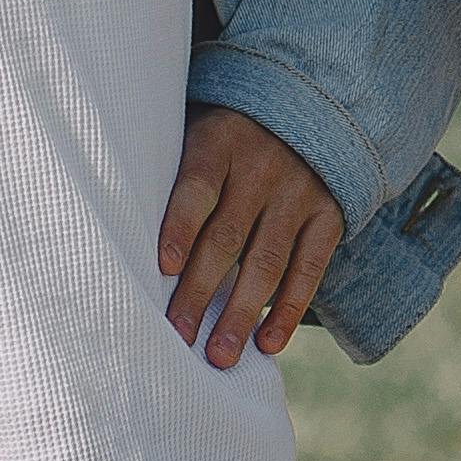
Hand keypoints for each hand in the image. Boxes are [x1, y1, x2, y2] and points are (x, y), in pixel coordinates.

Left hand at [154, 106, 346, 366]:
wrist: (309, 105)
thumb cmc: (227, 135)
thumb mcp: (198, 132)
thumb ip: (173, 175)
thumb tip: (132, 245)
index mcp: (218, 144)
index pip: (196, 189)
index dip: (180, 228)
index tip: (163, 268)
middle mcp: (261, 168)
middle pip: (226, 236)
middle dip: (200, 292)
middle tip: (179, 338)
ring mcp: (298, 192)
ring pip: (267, 260)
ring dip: (242, 313)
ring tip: (220, 355)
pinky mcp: (328, 214)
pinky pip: (309, 268)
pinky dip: (289, 309)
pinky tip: (268, 344)